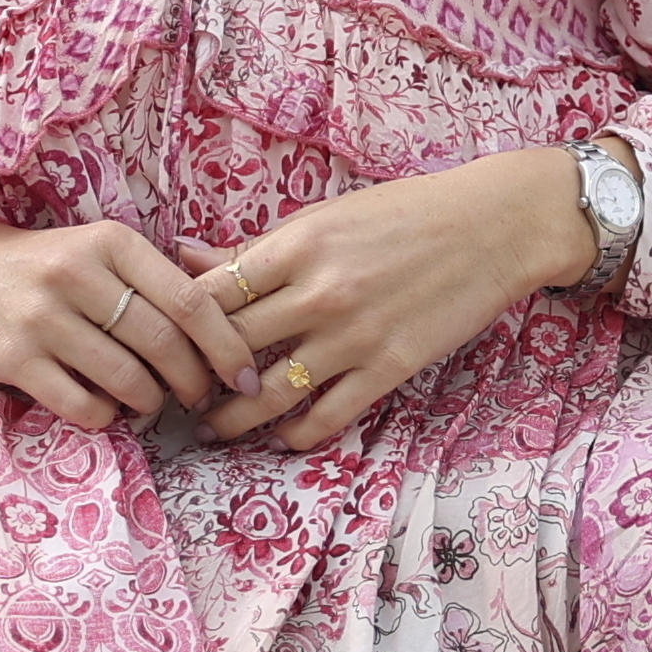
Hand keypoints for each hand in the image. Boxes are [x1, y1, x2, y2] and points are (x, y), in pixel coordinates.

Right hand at [0, 153, 259, 433]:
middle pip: (165, 346)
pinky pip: (83, 404)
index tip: (246, 375)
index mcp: (111, 242)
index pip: (192, 302)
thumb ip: (149, 278)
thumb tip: (221, 326)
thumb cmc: (33, 263)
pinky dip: (105, 415)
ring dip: (149, 403)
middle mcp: (79, 274)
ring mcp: (44, 318)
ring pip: (128, 380)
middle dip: (193, 383)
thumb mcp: (92, 250)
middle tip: (197, 399)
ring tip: (148, 403)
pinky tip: (104, 408)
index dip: (228, 347)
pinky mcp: (15, 358)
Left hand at [188, 150, 596, 449]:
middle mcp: (318, 293)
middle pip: (229, 348)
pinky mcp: (389, 367)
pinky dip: (297, 435)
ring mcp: (353, 335)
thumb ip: (258, 247)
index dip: (175, 324)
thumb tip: (188, 257)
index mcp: (296, 246)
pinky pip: (329, 416)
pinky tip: (282, 438)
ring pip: (270, 393)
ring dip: (233, 420)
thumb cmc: (405, 212)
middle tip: (172, 394)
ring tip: (212, 430)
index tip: (160, 340)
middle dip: (193, 378)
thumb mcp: (326, 216)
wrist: (491, 226)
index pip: (210, 295)